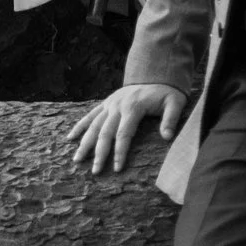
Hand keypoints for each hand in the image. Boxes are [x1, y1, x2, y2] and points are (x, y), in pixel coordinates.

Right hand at [70, 83, 185, 174]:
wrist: (156, 74)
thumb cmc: (167, 93)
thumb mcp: (175, 103)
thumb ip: (170, 119)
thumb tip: (167, 137)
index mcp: (133, 107)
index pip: (124, 134)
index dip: (120, 152)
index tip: (116, 168)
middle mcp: (118, 105)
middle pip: (105, 132)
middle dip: (99, 153)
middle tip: (94, 171)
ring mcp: (110, 104)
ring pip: (94, 125)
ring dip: (85, 143)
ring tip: (76, 159)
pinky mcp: (106, 102)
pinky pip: (90, 115)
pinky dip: (80, 126)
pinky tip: (70, 138)